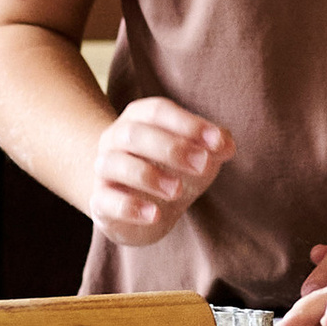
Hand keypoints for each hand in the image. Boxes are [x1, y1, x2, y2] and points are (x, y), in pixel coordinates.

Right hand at [89, 97, 232, 246]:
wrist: (138, 208)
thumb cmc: (170, 170)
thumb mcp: (197, 156)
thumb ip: (214, 146)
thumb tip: (227, 144)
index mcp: (139, 118)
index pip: (159, 111)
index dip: (188, 124)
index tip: (217, 142)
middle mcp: (116, 138)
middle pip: (135, 134)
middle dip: (172, 148)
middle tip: (203, 164)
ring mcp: (104, 169)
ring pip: (116, 164)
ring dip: (149, 175)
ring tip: (178, 190)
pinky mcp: (100, 201)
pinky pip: (106, 200)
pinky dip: (130, 207)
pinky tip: (155, 214)